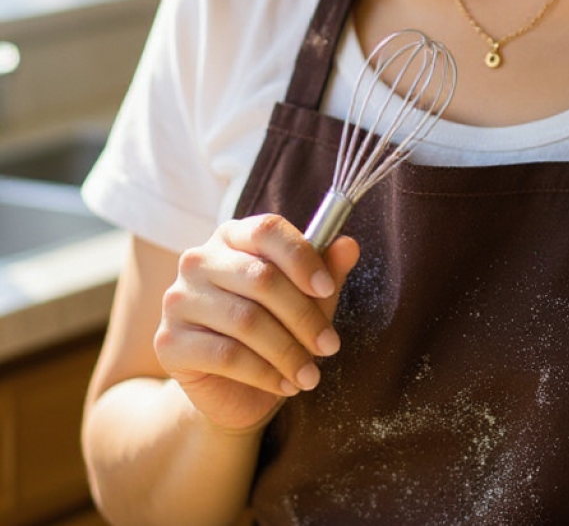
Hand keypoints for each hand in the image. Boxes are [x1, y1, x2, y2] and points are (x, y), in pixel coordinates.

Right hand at [154, 214, 358, 432]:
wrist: (234, 389)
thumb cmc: (276, 329)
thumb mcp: (308, 298)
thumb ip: (327, 270)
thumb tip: (349, 245)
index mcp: (233, 236)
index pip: (266, 230)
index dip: (301, 257)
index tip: (326, 289)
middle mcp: (199, 260)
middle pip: (261, 278)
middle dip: (304, 316)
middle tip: (330, 346)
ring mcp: (179, 300)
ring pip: (246, 320)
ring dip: (289, 352)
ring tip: (311, 374)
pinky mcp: (169, 342)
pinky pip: (226, 356)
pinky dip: (265, 373)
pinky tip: (285, 384)